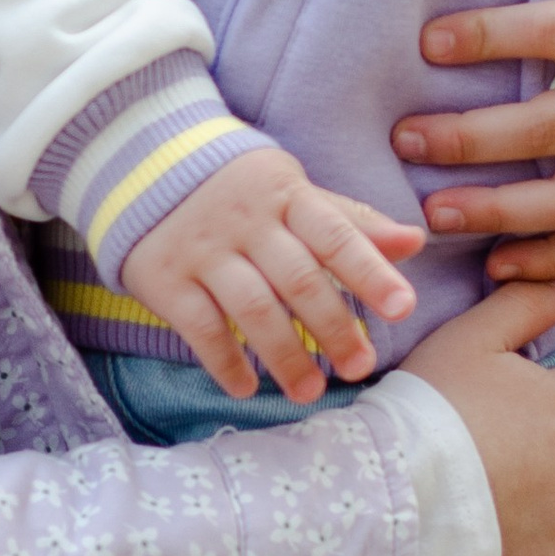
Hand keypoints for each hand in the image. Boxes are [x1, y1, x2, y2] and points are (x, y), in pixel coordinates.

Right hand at [120, 146, 422, 404]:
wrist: (139, 162)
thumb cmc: (238, 189)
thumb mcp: (292, 192)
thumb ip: (350, 222)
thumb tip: (415, 241)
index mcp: (286, 195)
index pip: (336, 235)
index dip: (371, 271)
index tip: (403, 307)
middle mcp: (246, 221)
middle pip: (299, 279)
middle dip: (334, 327)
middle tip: (360, 366)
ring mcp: (203, 249)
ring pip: (252, 308)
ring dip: (285, 356)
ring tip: (309, 392)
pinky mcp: (165, 277)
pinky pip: (199, 326)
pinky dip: (224, 360)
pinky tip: (246, 388)